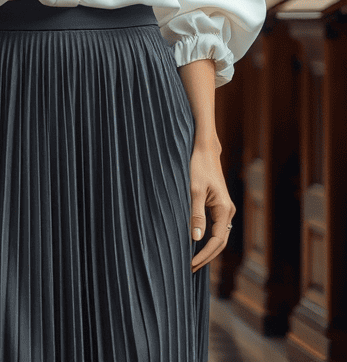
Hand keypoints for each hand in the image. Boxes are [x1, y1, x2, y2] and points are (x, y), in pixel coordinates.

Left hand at [189, 141, 234, 272]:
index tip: (191, 264)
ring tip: (192, 261)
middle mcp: (228, 211)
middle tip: (190, 269)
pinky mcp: (219, 205)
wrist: (204, 150)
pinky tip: (195, 244)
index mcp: (225, 209)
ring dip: (208, 249)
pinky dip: (208, 239)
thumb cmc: (198, 167)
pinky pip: (216, 228)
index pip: (217, 241)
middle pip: (220, 242)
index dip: (204, 255)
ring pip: (219, 236)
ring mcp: (225, 208)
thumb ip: (196, 215)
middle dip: (206, 256)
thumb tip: (196, 239)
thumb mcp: (194, 191)